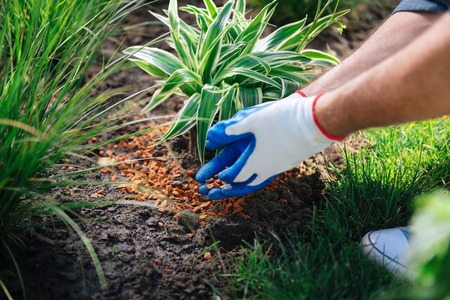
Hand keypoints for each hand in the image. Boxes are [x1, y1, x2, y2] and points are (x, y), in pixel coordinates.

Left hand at [195, 92, 343, 199]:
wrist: (314, 122)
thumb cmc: (281, 120)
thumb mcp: (252, 120)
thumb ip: (231, 130)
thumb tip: (211, 137)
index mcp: (254, 162)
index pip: (235, 176)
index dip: (225, 176)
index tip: (219, 176)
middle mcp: (266, 170)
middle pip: (246, 184)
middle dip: (233, 187)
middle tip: (222, 189)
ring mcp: (279, 168)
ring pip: (259, 181)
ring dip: (246, 182)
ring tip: (240, 181)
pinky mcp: (289, 163)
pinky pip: (269, 174)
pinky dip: (259, 176)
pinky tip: (259, 168)